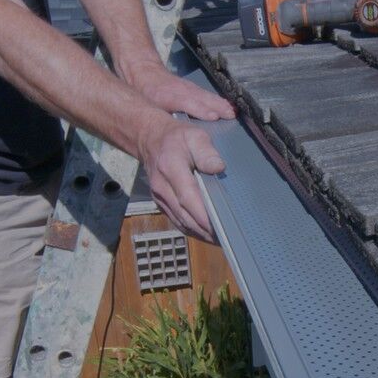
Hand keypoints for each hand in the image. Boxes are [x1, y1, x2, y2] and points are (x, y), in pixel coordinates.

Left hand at [133, 65, 235, 120]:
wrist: (145, 72)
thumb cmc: (147, 93)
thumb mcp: (149, 106)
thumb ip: (160, 118)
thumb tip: (171, 135)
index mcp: (167, 96)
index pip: (186, 102)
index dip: (200, 109)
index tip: (213, 116)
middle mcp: (181, 90)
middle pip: (201, 98)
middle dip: (217, 106)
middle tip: (230, 114)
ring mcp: (189, 88)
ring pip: (206, 95)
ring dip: (221, 104)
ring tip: (233, 112)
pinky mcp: (194, 88)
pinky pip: (208, 95)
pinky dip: (220, 101)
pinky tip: (229, 107)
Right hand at [138, 117, 224, 241]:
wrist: (149, 138)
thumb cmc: (176, 137)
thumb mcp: (195, 136)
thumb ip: (207, 152)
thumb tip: (219, 168)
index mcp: (171, 168)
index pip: (188, 198)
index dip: (204, 216)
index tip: (221, 227)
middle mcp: (162, 187)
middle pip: (185, 216)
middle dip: (206, 230)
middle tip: (229, 239)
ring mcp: (159, 197)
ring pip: (181, 222)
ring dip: (200, 234)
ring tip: (221, 241)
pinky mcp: (160, 203)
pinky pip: (177, 221)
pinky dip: (192, 230)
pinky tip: (207, 234)